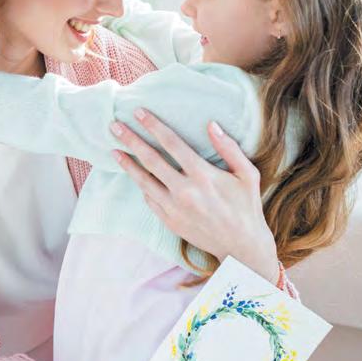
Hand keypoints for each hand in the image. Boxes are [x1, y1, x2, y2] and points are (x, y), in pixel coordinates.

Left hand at [111, 109, 279, 284]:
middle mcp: (185, 191)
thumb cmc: (246, 207)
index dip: (154, 126)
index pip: (172, 144)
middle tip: (114, 126)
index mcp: (203, 176)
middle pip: (151, 160)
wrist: (241, 247)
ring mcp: (174, 208)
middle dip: (131, 140)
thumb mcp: (247, 175)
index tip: (139, 112)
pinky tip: (135, 175)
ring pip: (143, 181)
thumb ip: (229, 148)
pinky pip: (149, 199)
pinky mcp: (169, 221)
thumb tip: (211, 124)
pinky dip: (141, 185)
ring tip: (114, 150)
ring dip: (127, 164)